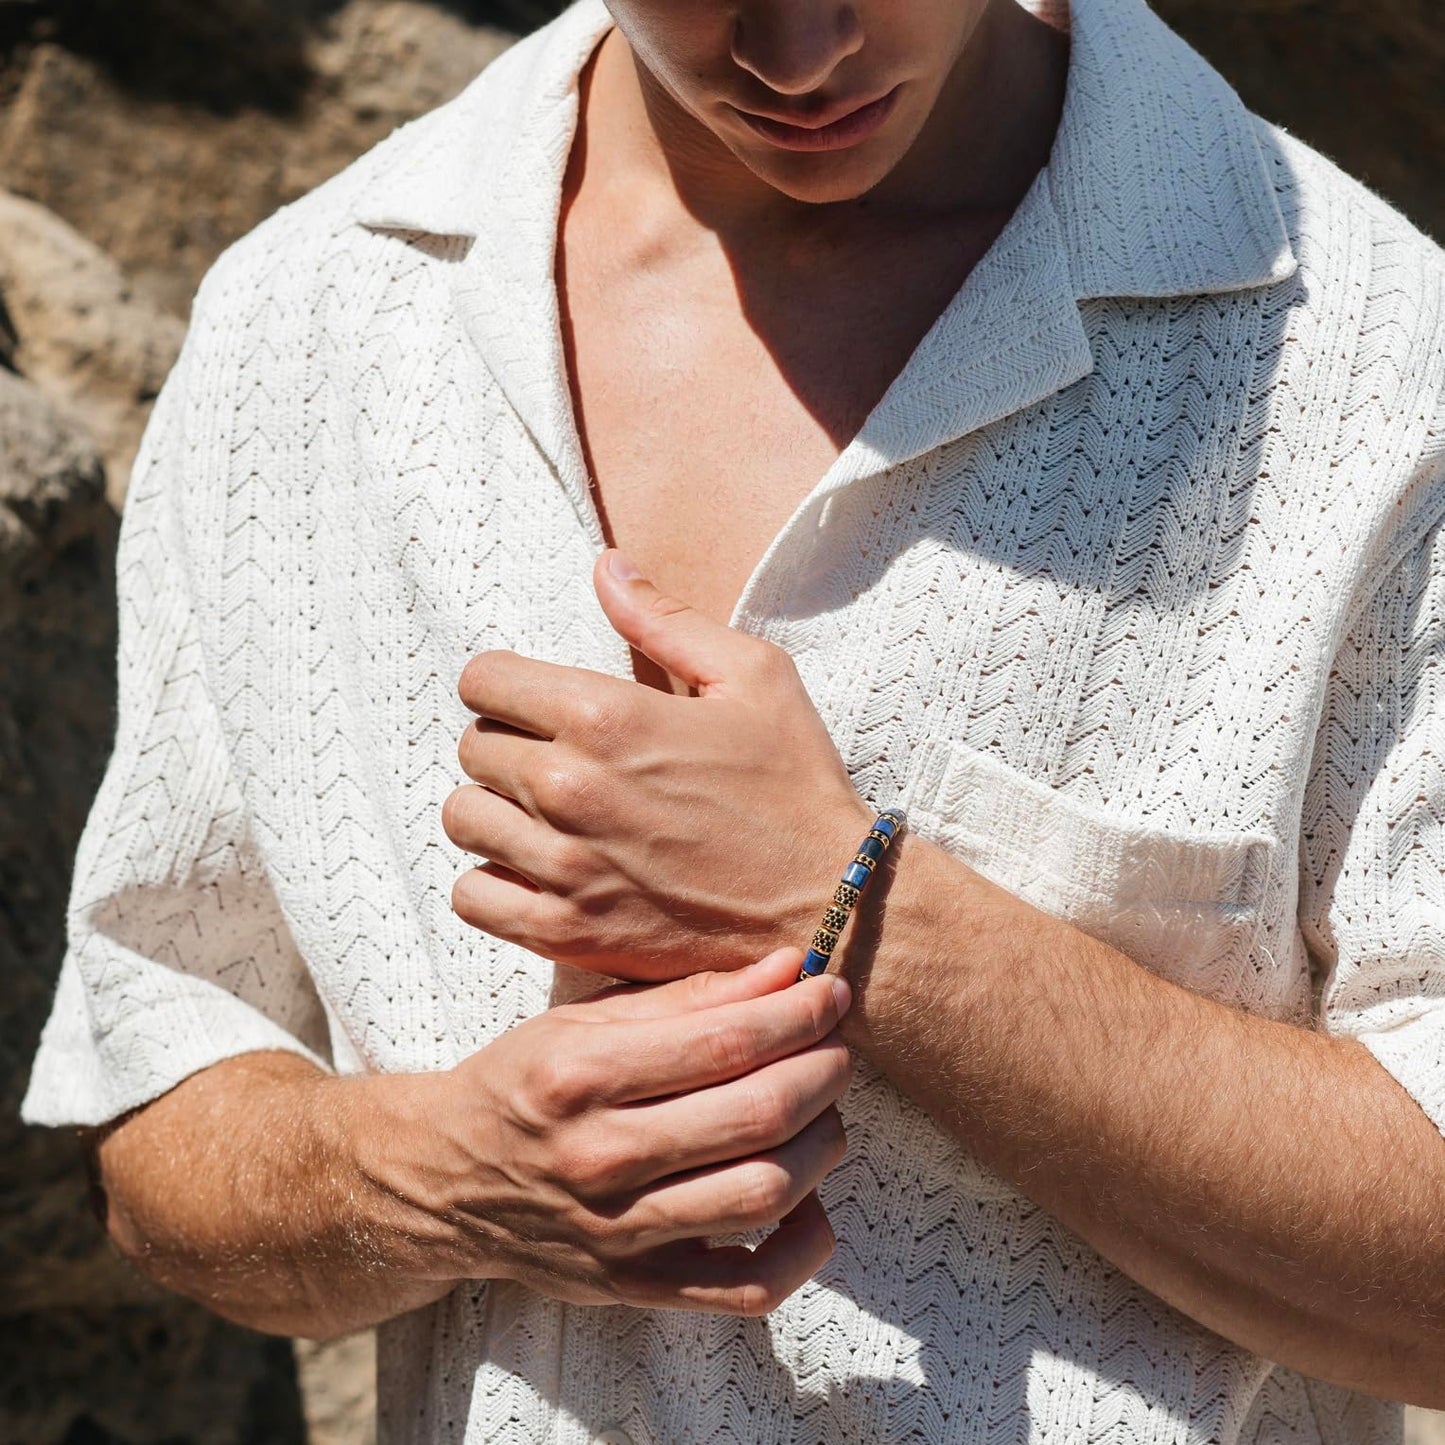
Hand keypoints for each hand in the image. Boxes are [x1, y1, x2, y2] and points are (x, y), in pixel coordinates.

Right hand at [370, 950, 852, 1314]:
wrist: (443, 1181)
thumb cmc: (523, 1084)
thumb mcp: (583, 1021)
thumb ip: (686, 997)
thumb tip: (785, 969)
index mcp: (580, 1075)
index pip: (723, 1042)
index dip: (796, 1014)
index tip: (831, 991)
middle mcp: (599, 1157)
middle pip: (755, 1115)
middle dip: (822, 1071)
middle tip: (838, 1047)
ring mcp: (618, 1232)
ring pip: (763, 1193)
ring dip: (821, 1145)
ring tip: (826, 1112)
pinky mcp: (635, 1287)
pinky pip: (747, 1287)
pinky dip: (802, 1249)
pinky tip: (811, 1201)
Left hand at [444, 549, 872, 979]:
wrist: (830, 905)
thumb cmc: (795, 785)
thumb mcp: (753, 677)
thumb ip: (665, 618)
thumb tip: (604, 565)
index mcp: (606, 715)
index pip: (484, 679)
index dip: (504, 683)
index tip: (535, 702)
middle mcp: (569, 787)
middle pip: (472, 746)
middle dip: (506, 743)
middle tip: (555, 759)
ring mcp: (562, 866)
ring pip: (463, 819)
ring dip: (495, 811)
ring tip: (541, 816)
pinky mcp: (566, 932)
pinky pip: (472, 898)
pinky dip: (491, 883)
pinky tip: (533, 872)